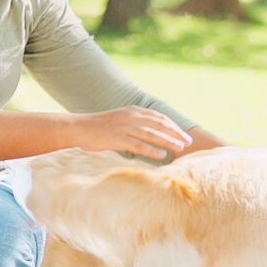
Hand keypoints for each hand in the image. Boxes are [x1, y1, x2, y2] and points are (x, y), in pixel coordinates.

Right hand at [69, 107, 190, 160]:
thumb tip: (151, 133)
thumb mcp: (119, 119)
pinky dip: (151, 150)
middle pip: (159, 124)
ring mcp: (124, 127)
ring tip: (180, 148)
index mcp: (133, 111)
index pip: (159, 117)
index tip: (184, 135)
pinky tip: (162, 155)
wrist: (78, 127)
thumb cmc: (98, 127)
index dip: (173, 126)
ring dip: (168, 141)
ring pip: (152, 134)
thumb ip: (135, 123)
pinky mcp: (117, 138)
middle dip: (175, 133)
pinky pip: (138, 145)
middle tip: (188, 142)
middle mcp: (131, 117)